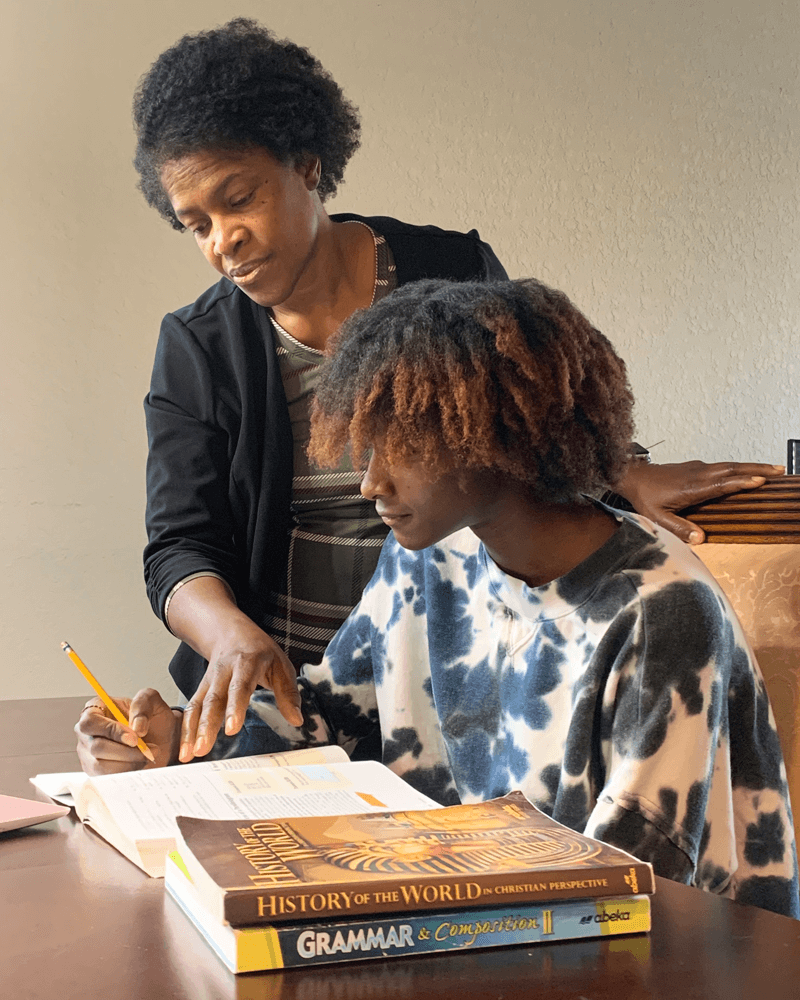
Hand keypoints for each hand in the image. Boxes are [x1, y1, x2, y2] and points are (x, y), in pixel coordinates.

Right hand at [75, 689, 181, 774]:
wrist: (162, 739)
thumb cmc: (152, 718)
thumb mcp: (152, 701)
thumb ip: (143, 704)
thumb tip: (136, 728)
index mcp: (95, 710)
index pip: (90, 722)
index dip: (110, 730)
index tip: (134, 738)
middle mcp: (87, 733)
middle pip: (95, 747)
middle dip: (125, 751)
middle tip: (147, 749)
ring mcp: (89, 755)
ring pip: (101, 765)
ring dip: (129, 762)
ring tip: (146, 755)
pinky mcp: (96, 772)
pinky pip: (106, 778)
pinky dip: (127, 772)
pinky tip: (139, 763)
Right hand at [178, 622, 302, 762]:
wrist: (231, 632)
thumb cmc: (259, 651)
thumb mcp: (281, 665)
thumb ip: (288, 693)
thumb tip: (296, 719)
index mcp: (246, 663)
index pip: (240, 686)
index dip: (234, 707)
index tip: (231, 728)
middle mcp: (223, 672)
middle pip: (213, 699)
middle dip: (207, 726)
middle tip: (203, 748)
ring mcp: (209, 681)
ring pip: (197, 706)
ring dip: (191, 731)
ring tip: (188, 755)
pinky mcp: (200, 690)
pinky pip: (191, 709)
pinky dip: (185, 730)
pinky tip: (185, 749)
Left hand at [615, 460, 784, 542]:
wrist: (633, 476)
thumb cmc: (645, 497)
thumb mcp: (657, 518)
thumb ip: (678, 528)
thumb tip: (700, 538)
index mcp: (691, 487)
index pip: (721, 484)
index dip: (740, 483)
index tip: (759, 482)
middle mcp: (698, 474)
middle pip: (732, 469)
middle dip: (757, 470)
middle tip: (779, 472)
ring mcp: (698, 468)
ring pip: (730, 465)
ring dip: (752, 467)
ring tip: (772, 470)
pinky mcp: (697, 467)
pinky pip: (723, 466)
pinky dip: (739, 467)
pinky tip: (747, 471)